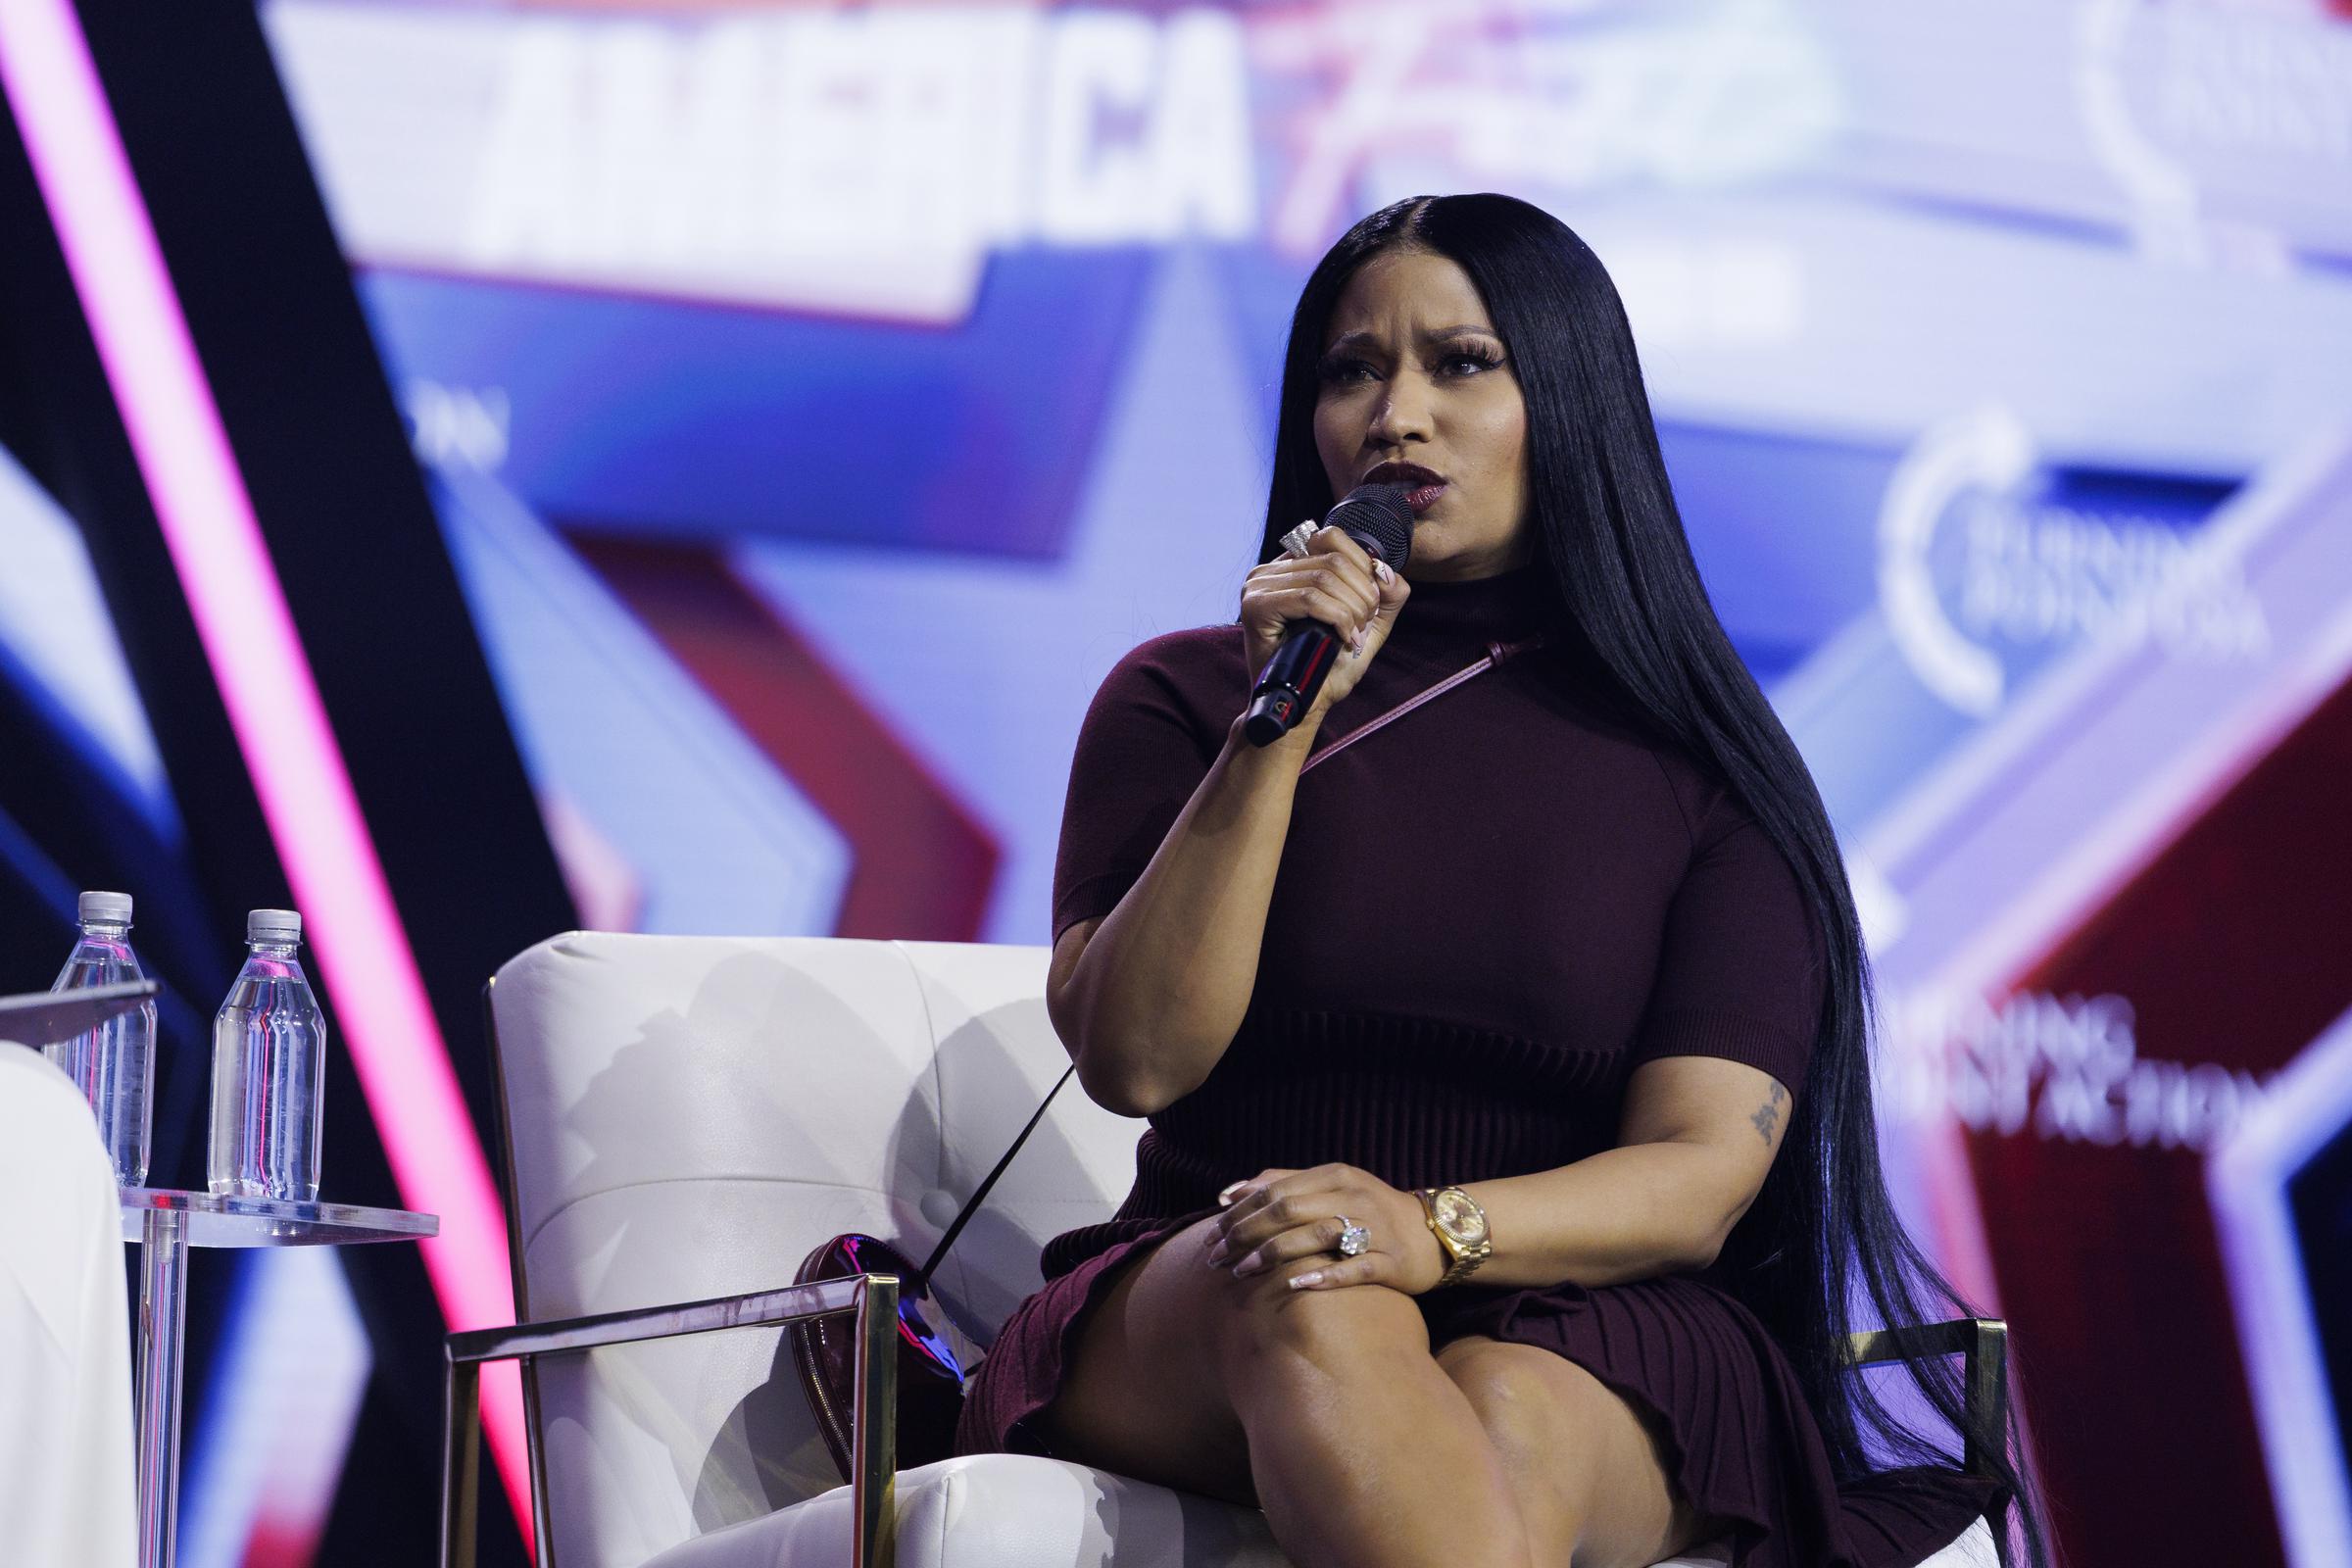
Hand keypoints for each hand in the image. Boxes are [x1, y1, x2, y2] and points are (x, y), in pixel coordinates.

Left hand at [1206, 1164, 1445, 1294]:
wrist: (1433, 1234)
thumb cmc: (1370, 1210)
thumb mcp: (1330, 1186)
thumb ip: (1282, 1183)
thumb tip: (1228, 1193)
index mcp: (1335, 1175)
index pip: (1276, 1190)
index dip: (1240, 1211)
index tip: (1212, 1233)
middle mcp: (1354, 1197)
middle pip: (1290, 1210)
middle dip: (1247, 1233)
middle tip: (1217, 1257)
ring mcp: (1375, 1228)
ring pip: (1317, 1236)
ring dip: (1274, 1253)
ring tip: (1242, 1272)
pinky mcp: (1392, 1261)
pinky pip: (1356, 1267)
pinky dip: (1325, 1275)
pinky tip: (1295, 1284)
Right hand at [1236, 525, 1410, 725]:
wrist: (1303, 705)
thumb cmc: (1328, 666)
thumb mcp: (1367, 625)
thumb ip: (1386, 597)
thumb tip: (1387, 571)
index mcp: (1290, 567)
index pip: (1332, 538)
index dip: (1363, 567)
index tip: (1371, 605)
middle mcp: (1269, 571)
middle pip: (1333, 558)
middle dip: (1362, 594)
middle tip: (1363, 625)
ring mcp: (1258, 587)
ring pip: (1324, 578)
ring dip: (1352, 609)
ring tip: (1353, 635)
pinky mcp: (1256, 607)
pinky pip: (1309, 599)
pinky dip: (1337, 618)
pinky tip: (1343, 637)